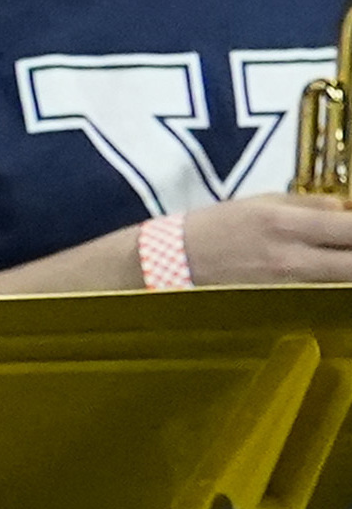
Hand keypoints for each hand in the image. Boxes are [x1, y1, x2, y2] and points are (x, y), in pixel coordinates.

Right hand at [178, 195, 351, 286]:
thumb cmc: (215, 227)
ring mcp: (288, 288)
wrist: (174, 263)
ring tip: (339, 257)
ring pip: (342, 284)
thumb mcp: (261, 202)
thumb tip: (348, 208)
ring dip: (346, 269)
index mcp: (286, 225)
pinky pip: (321, 296)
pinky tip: (329, 275)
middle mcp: (291, 260)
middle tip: (350, 245)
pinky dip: (331, 285)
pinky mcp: (282, 306)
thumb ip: (310, 204)